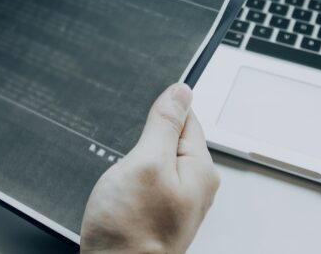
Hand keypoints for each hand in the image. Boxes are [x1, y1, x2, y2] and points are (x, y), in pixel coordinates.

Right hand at [80, 83, 219, 253]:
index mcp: (200, 168)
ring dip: (134, 159)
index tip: (141, 121)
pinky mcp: (157, 210)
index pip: (186, 116)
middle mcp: (194, 184)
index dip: (158, 111)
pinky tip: (120, 190)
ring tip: (122, 178)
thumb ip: (164, 124)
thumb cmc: (131, 230)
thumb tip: (181, 91)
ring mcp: (176, 199)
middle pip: (170, 137)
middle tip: (128, 158)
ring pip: (155, 158)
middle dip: (144, 137)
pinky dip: (130, 177)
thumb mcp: (145, 162)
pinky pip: (146, 179)